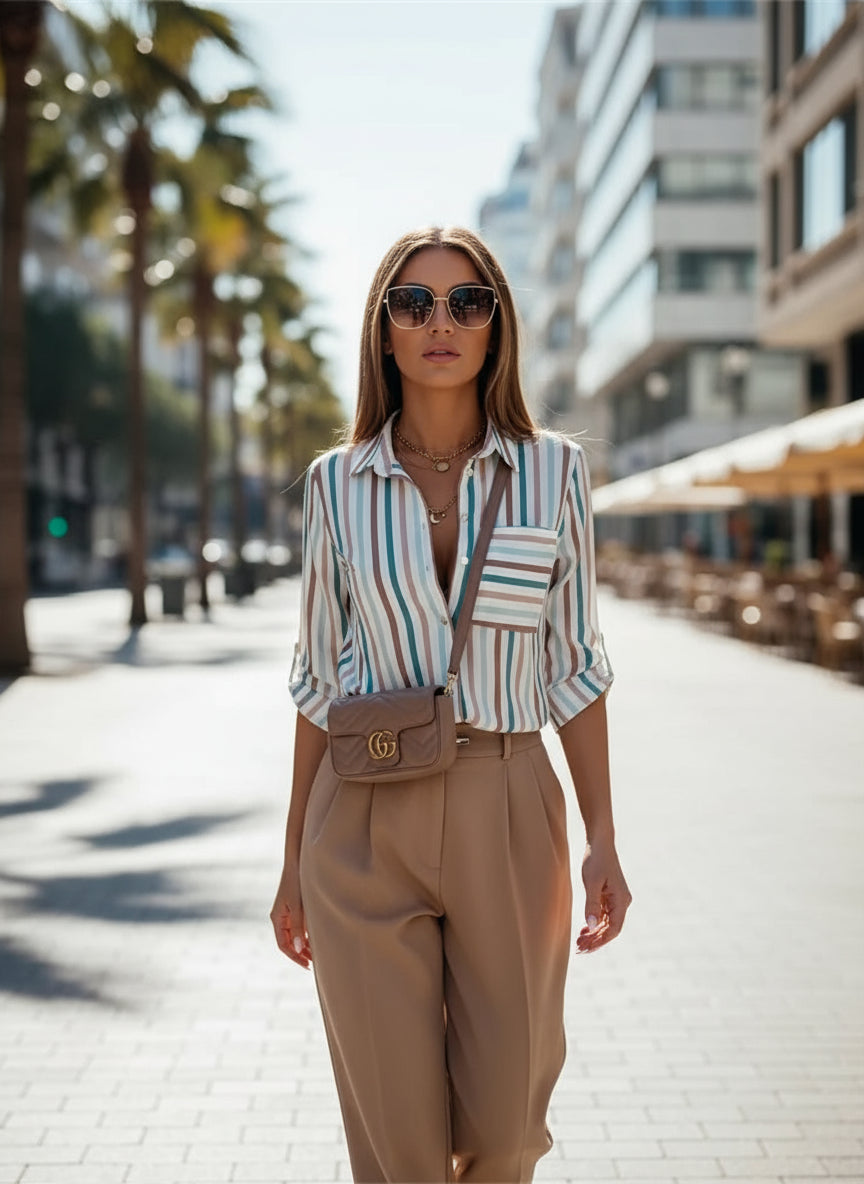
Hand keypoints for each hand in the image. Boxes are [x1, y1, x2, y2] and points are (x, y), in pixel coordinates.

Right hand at [270, 863, 311, 969]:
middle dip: (300, 953)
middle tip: (315, 963)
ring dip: (303, 945)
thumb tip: (299, 949)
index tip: (307, 965)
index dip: (295, 957)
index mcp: (277, 918)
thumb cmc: (297, 882)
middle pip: (288, 942)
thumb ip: (298, 927)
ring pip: (293, 935)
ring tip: (317, 954)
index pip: (283, 945)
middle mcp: (280, 917)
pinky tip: (316, 939)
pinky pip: (298, 927)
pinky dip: (305, 935)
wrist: (298, 861)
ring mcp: (287, 913)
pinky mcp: (294, 907)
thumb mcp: (298, 906)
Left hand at [576, 839, 631, 953]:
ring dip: (594, 933)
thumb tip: (592, 926)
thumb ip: (592, 905)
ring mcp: (616, 899)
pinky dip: (595, 923)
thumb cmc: (596, 859)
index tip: (586, 948)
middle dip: (596, 940)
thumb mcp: (592, 882)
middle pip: (611, 928)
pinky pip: (604, 915)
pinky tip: (584, 929)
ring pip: (607, 923)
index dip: (601, 941)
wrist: (600, 841)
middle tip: (579, 948)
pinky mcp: (609, 896)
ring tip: (579, 941)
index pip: (614, 929)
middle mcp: (622, 902)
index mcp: (621, 900)